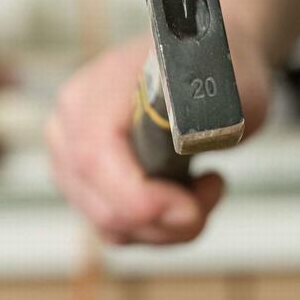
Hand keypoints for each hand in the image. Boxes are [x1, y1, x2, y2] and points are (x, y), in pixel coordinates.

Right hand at [46, 28, 270, 244]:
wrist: (208, 67)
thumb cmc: (217, 73)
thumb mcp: (229, 87)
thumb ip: (210, 116)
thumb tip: (191, 141)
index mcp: (96, 93)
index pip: (94, 161)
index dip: (141, 200)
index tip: (191, 208)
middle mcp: (70, 128)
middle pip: (105, 209)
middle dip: (168, 222)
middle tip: (211, 190)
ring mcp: (73, 163)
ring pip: (116, 229)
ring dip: (171, 226)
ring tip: (206, 185)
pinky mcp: (89, 190)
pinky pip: (123, 232)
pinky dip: (162, 228)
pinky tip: (187, 195)